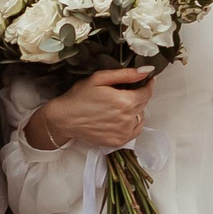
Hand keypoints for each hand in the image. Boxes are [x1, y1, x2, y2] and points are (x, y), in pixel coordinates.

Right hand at [28, 68, 153, 150]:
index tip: (146, 80)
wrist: (64, 119)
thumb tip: (146, 71)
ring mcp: (123, 132)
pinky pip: (134, 131)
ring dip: (135, 110)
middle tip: (126, 91)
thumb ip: (125, 74)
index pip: (147, 92)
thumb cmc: (79, 96)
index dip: (148, 85)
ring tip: (121, 104)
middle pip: (143, 104)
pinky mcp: (118, 141)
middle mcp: (127, 119)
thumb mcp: (100, 78)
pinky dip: (132, 123)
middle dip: (139, 95)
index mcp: (124, 101)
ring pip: (140, 117)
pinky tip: (121, 117)